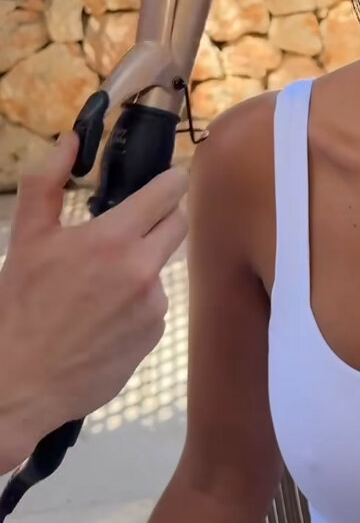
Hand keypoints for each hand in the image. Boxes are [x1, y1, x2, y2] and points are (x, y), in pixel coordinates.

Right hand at [0, 133, 187, 470]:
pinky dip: (137, 304)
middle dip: (162, 217)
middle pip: (178, 223)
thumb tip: (70, 139)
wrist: (18, 383)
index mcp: (112, 239)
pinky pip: (155, 305)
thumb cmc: (18, 307)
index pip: (169, 192)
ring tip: (100, 285)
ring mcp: (152, 305)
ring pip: (163, 265)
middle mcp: (142, 270)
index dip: (170, 181)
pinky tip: (104, 316)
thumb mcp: (27, 238)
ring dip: (143, 265)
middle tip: (133, 224)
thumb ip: (47, 181)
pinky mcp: (154, 334)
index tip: (168, 179)